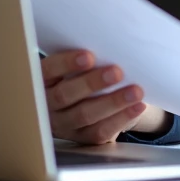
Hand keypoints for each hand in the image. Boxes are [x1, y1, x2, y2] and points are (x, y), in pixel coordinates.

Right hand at [41, 50, 167, 143]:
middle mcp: (48, 105)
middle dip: (91, 83)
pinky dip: (121, 118)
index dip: (66, 63)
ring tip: (136, 91)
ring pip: (85, 115)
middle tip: (117, 72)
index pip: (48, 71)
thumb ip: (82, 58)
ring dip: (113, 102)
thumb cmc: (82, 73)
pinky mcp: (82, 137)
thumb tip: (109, 43)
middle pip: (64, 96)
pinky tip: (137, 107)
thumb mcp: (74, 65)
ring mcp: (64, 124)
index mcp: (42, 80)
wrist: (88, 101)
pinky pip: (100, 131)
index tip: (89, 56)